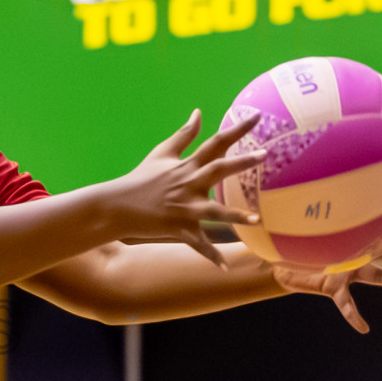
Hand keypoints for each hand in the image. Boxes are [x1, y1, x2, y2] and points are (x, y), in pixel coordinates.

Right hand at [108, 109, 265, 267]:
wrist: (117, 205)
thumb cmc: (141, 178)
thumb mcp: (162, 153)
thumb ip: (184, 134)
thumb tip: (198, 112)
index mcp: (186, 166)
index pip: (215, 142)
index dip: (237, 129)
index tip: (257, 116)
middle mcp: (188, 184)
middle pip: (217, 170)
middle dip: (240, 163)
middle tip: (264, 155)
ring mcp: (183, 208)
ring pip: (213, 212)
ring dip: (236, 216)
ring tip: (258, 220)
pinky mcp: (178, 228)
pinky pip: (197, 244)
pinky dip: (210, 256)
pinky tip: (225, 268)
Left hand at [271, 225, 381, 333]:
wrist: (280, 267)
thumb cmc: (291, 247)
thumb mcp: (293, 231)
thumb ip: (294, 216)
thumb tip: (282, 195)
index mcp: (345, 240)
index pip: (371, 226)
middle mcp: (351, 255)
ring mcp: (346, 273)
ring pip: (376, 275)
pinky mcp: (333, 289)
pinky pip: (346, 304)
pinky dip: (354, 316)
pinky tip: (363, 328)